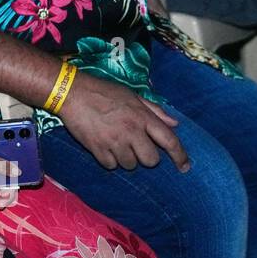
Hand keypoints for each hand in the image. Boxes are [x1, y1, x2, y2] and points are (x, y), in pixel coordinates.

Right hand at [58, 71, 189, 170]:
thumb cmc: (103, 91)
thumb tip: (174, 124)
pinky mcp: (97, 148)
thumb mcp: (132, 95)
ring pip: (130, 165)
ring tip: (118, 145)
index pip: (169, 141)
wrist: (72, 93)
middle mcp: (131, 131)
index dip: (180, 156)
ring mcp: (114, 141)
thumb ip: (154, 110)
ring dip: (127, 159)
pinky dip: (110, 160)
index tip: (184, 167)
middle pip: (150, 160)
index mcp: (142, 117)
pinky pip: (111, 165)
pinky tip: (105, 149)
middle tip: (137, 148)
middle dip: (147, 157)